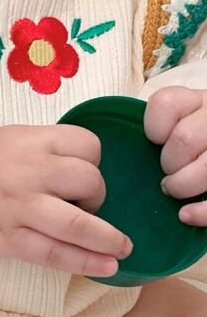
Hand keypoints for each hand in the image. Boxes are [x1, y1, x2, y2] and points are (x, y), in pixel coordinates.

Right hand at [0, 125, 131, 276]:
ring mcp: (17, 209)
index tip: (85, 173)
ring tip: (119, 248)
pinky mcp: (8, 239)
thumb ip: (52, 151)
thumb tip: (93, 180)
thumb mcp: (17, 138)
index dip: (95, 161)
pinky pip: (55, 253)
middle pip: (90, 182)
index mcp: (31, 142)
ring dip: (107, 238)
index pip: (89, 146)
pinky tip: (106, 266)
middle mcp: (27, 173)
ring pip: (78, 224)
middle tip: (86, 204)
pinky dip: (86, 262)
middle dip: (98, 196)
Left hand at [145, 86, 206, 225]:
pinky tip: (185, 215)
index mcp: (199, 102)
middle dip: (169, 163)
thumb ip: (161, 131)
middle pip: (184, 139)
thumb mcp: (180, 126)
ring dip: (184, 185)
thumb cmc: (192, 147)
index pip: (166, 102)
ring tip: (176, 191)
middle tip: (166, 176)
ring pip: (205, 167)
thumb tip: (117, 152)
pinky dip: (202, 211)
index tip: (155, 142)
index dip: (154, 129)